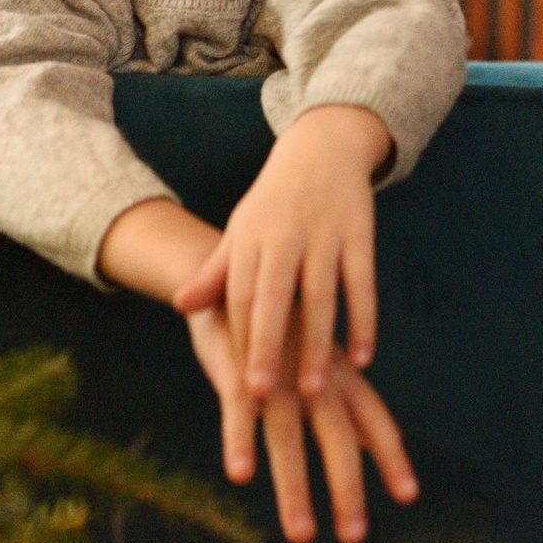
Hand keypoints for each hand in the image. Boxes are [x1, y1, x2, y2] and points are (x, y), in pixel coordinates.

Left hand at [173, 104, 388, 398]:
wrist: (322, 145)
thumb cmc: (274, 201)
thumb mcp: (242, 231)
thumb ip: (216, 272)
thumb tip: (179, 306)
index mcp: (250, 238)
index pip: (239, 297)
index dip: (237, 340)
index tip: (235, 387)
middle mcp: (284, 235)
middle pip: (273, 298)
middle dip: (266, 346)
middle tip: (261, 396)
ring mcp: (324, 233)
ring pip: (320, 296)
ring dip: (317, 345)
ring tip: (313, 392)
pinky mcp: (359, 232)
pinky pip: (363, 282)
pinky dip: (363, 320)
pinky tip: (361, 359)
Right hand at [184, 302, 418, 542]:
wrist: (224, 273)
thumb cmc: (278, 326)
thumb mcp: (318, 362)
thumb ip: (346, 402)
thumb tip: (373, 444)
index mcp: (334, 373)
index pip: (373, 418)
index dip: (390, 456)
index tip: (408, 494)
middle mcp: (311, 376)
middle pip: (336, 440)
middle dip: (348, 490)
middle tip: (355, 537)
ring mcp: (275, 373)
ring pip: (287, 439)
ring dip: (295, 489)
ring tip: (302, 535)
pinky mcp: (236, 368)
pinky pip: (237, 412)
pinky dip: (239, 441)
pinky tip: (240, 474)